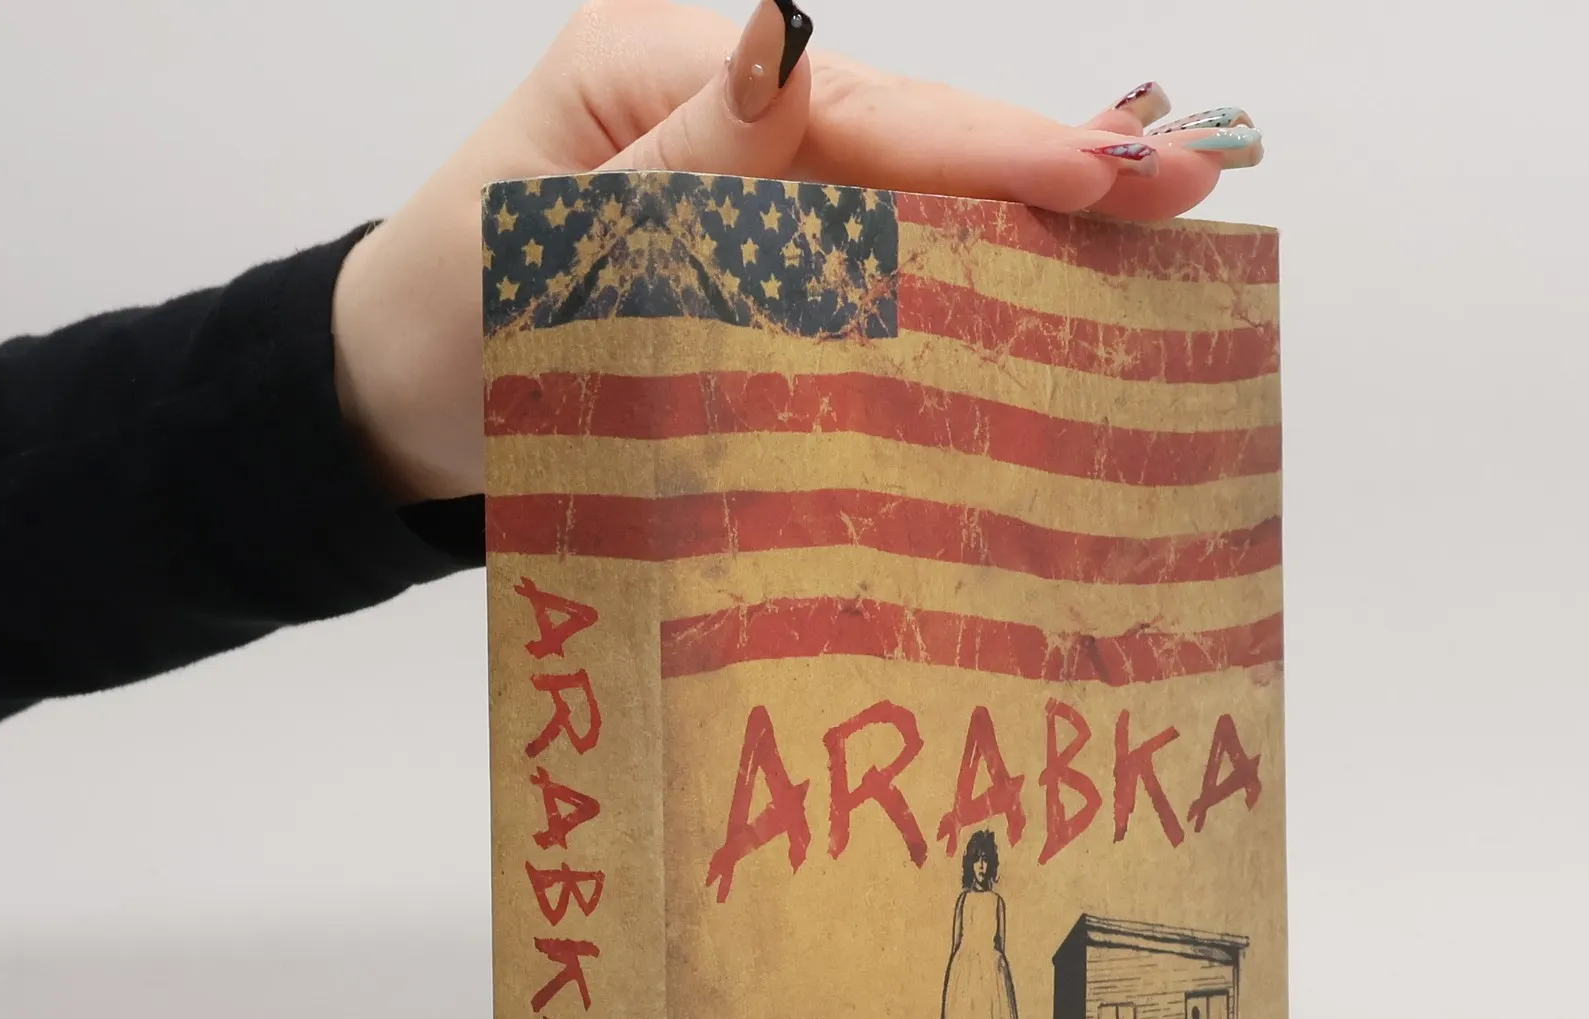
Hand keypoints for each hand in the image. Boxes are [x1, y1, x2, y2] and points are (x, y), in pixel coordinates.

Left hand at [332, 0, 1261, 504]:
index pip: (860, 107)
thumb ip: (685, 159)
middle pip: (912, 137)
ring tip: (1160, 226)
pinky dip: (962, 283)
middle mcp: (726, 118)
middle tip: (1192, 183)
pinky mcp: (756, 266)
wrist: (396, 406)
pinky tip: (1049, 297)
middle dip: (1049, 163)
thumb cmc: (450, 323)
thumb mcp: (549, 236)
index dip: (989, 143)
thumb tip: (790, 41)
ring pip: (909, 200)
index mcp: (667, 73)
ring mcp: (748, 191)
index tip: (1107, 172)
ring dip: (1030, 221)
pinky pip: (874, 266)